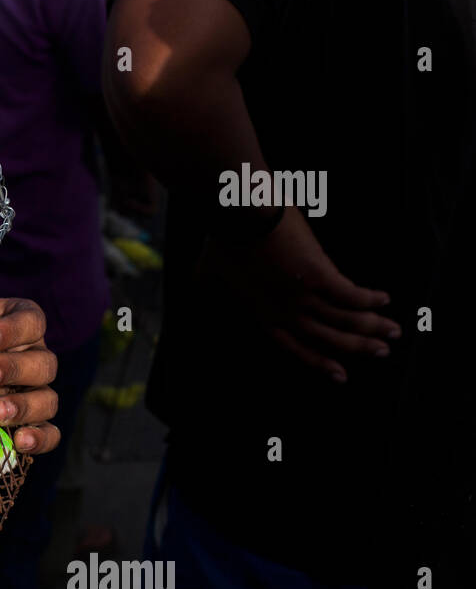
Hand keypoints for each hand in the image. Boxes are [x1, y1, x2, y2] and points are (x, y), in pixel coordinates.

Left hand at [0, 297, 59, 454]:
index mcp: (19, 325)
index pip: (31, 321)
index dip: (11, 330)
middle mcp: (34, 356)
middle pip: (44, 362)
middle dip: (13, 369)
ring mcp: (36, 391)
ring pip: (48, 398)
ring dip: (25, 406)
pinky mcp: (32, 421)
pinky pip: (50, 432)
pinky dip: (40, 438)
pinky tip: (20, 442)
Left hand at [202, 207, 399, 382]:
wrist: (238, 213)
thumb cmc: (222, 236)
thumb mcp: (208, 268)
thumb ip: (207, 282)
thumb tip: (196, 284)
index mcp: (262, 312)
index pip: (294, 345)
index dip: (318, 361)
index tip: (340, 375)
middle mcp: (284, 310)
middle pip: (327, 337)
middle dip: (357, 347)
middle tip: (383, 353)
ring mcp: (301, 295)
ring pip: (344, 320)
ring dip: (372, 327)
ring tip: (394, 333)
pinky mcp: (318, 275)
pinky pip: (350, 294)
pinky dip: (370, 299)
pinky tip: (386, 300)